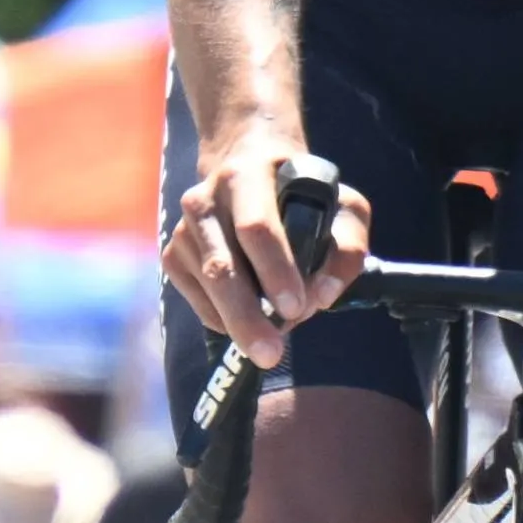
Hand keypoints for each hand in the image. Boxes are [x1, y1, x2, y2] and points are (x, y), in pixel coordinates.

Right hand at [162, 134, 370, 367]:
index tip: (297, 307)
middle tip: (271, 354)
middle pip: (221, 267)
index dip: (275, 270)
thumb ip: (348, 247)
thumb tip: (324, 294)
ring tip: (270, 342)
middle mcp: (205, 199)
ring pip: (207, 288)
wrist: (247, 168)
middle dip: (247, 315)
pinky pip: (197, 301)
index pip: (255, 227)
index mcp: (247, 176)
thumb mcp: (342, 206)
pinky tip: (248, 318)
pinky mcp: (174, 255)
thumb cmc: (303, 195)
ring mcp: (183, 229)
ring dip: (239, 321)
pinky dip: (224, 320)